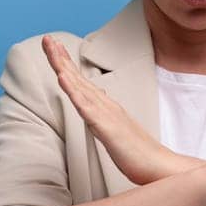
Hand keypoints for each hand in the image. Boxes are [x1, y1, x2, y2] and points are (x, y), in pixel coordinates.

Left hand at [42, 35, 180, 185]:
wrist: (159, 166)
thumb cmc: (139, 154)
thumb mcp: (116, 133)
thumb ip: (105, 119)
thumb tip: (97, 106)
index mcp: (106, 108)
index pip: (82, 82)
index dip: (67, 64)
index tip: (54, 47)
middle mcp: (105, 105)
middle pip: (78, 78)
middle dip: (60, 58)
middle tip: (46, 38)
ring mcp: (106, 115)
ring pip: (80, 87)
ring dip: (63, 67)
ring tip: (51, 49)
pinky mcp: (107, 128)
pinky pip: (86, 107)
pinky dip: (73, 91)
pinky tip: (62, 78)